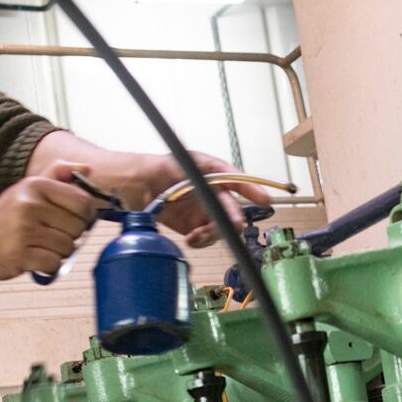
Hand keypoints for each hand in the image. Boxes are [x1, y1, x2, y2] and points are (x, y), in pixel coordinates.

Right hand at [0, 161, 99, 280]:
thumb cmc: (4, 219)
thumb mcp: (27, 189)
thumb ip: (57, 175)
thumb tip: (87, 168)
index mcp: (35, 186)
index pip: (82, 201)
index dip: (84, 215)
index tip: (74, 220)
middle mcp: (29, 205)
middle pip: (78, 227)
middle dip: (70, 236)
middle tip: (50, 235)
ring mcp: (23, 231)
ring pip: (68, 247)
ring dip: (58, 252)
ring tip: (39, 246)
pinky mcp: (19, 255)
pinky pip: (54, 263)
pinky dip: (48, 265)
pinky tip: (33, 257)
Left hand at [139, 150, 273, 247]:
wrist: (139, 186)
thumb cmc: (162, 168)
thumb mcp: (183, 160)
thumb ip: (204, 170)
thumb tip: (222, 178)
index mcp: (216, 175)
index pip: (238, 182)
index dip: (252, 190)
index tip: (263, 199)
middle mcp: (215, 195)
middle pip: (233, 211)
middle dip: (234, 219)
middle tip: (232, 224)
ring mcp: (206, 213)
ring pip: (222, 229)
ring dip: (213, 233)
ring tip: (196, 234)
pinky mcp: (195, 228)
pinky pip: (206, 239)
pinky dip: (201, 241)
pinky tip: (191, 238)